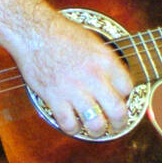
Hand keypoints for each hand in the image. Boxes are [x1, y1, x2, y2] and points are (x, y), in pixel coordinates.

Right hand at [9, 10, 132, 136]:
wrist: (33, 32)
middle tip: (116, 125)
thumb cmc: (61, 33)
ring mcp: (74, 89)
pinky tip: (72, 123)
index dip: (124, 96)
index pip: (127, 88)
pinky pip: (69, 124)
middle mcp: (93, 76)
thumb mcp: (93, 42)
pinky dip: (72, 128)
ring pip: (96, 124)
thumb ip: (104, 62)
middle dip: (120, 123)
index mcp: (105, 60)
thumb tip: (114, 79)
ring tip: (95, 128)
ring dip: (98, 130)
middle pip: (118, 111)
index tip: (119, 98)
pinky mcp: (54, 98)